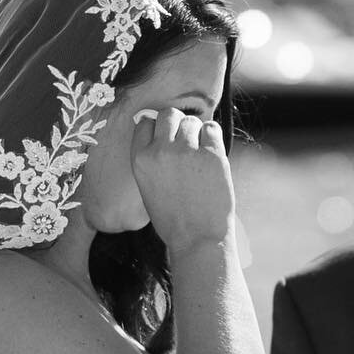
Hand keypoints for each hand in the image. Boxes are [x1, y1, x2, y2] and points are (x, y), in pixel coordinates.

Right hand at [131, 106, 234, 252]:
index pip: (145, 122)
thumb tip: (161, 130)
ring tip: (200, 154)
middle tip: (187, 141)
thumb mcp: (148, 187)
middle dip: (178, 123)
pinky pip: (212, 129)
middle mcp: (160, 151)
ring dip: (197, 132)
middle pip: (168, 114)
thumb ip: (151, 158)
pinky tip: (212, 154)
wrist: (197, 239)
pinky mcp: (211, 155)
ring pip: (191, 121)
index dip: (158, 126)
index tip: (168, 138)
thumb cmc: (173, 218)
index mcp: (140, 159)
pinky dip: (213, 137)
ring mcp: (186, 151)